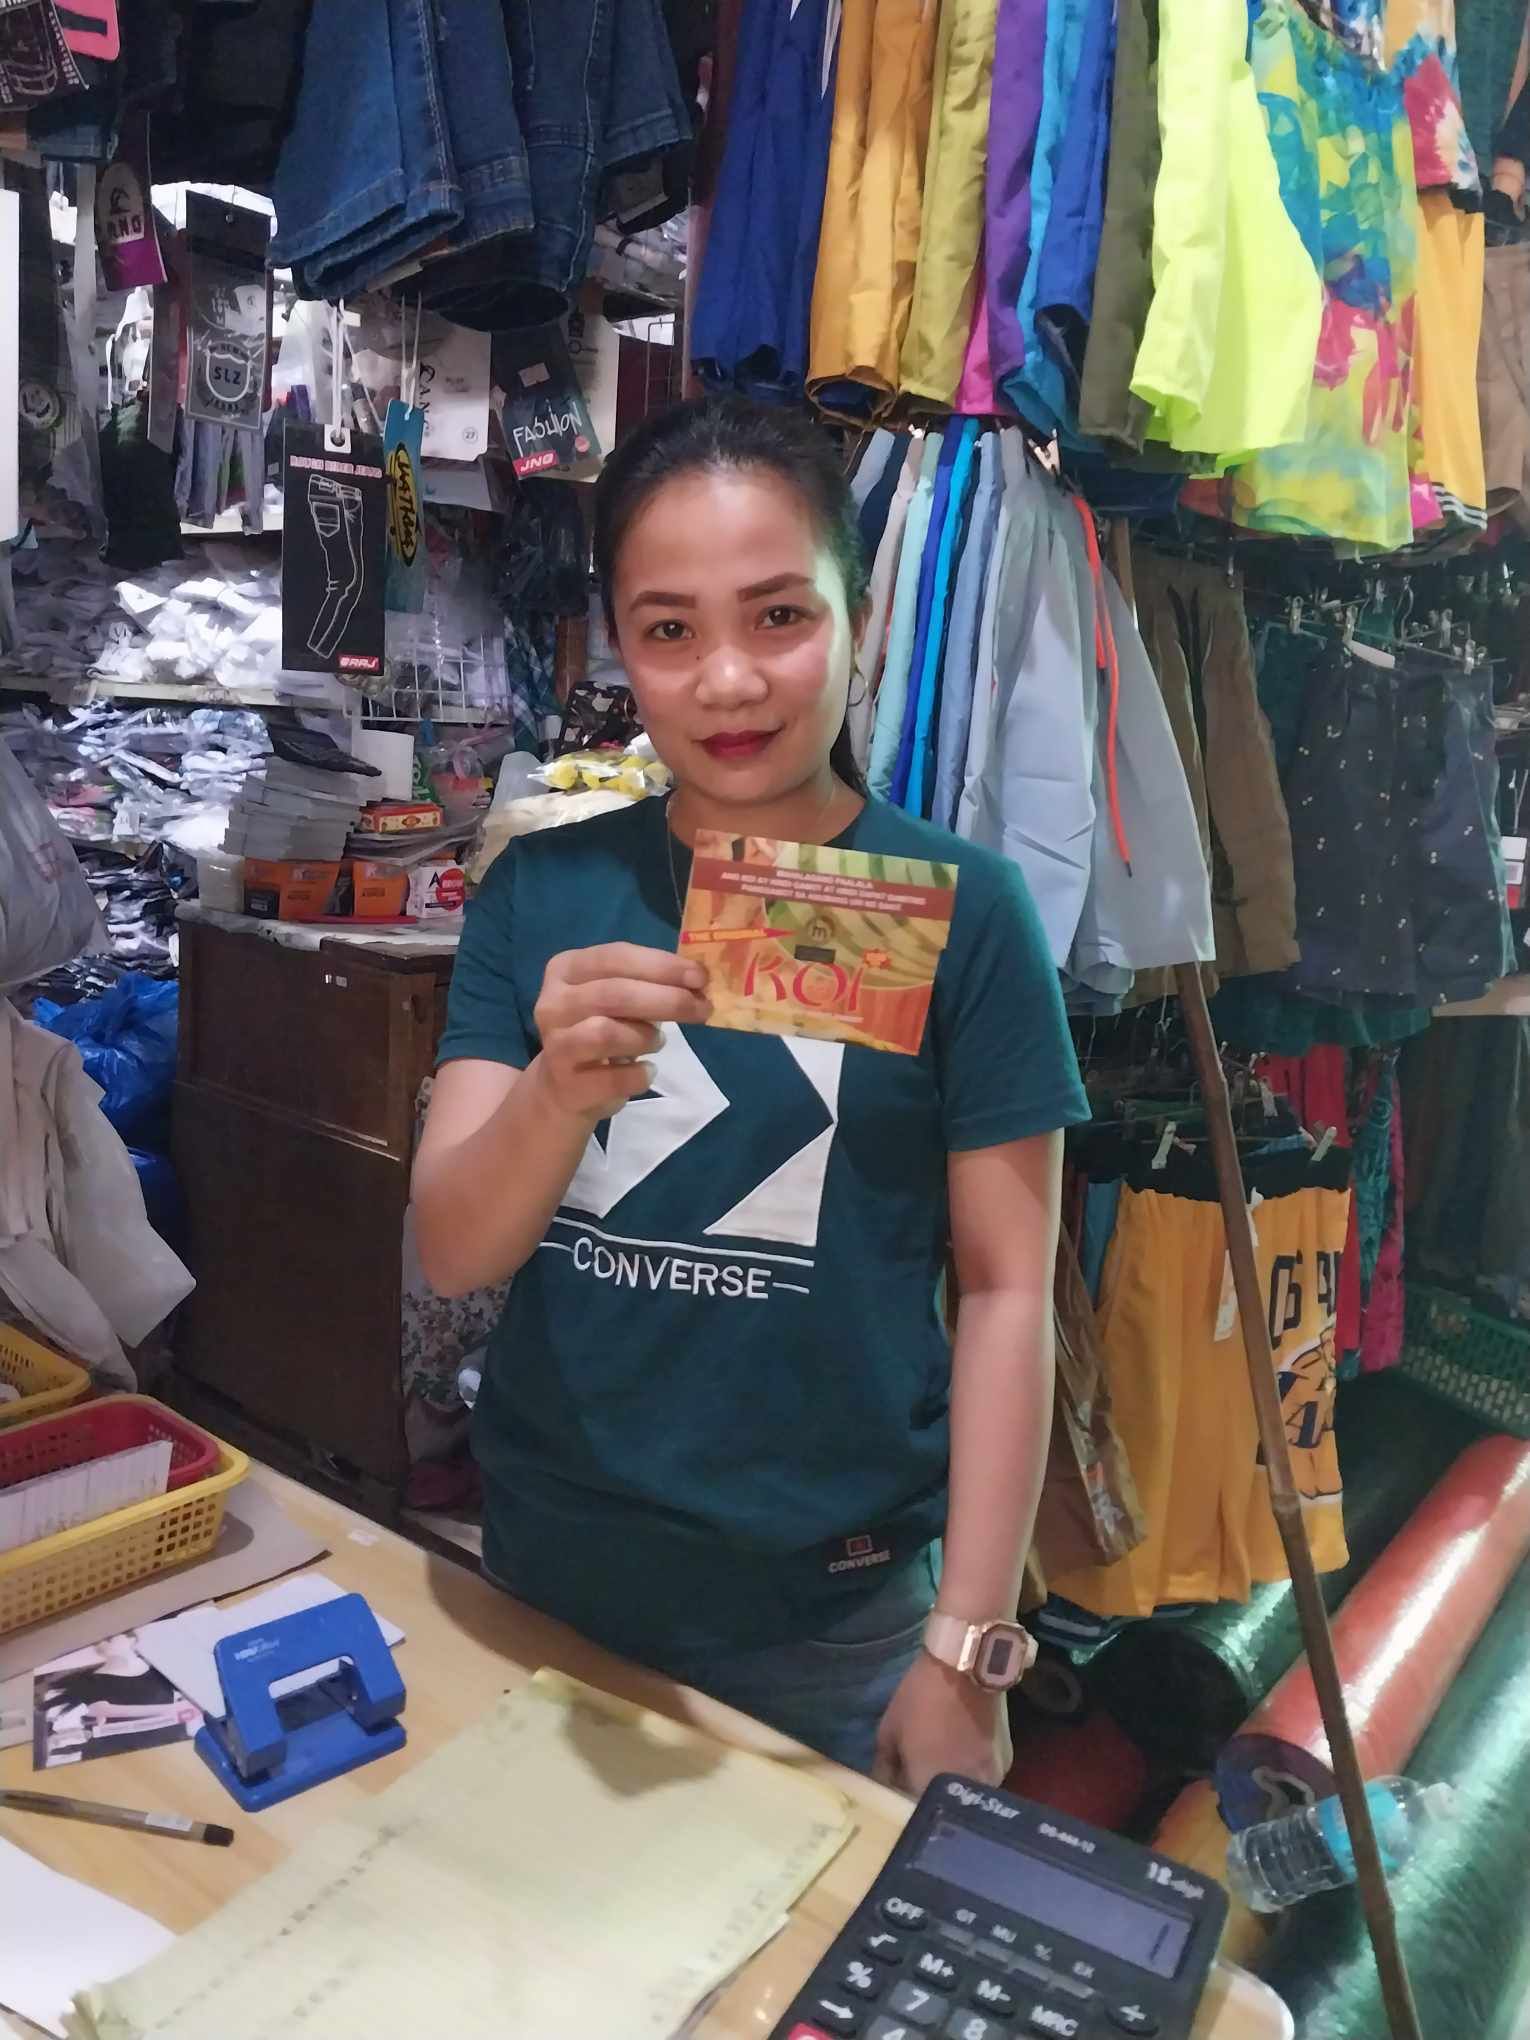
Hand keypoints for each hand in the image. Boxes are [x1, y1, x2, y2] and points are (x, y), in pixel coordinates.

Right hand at [531, 942, 710, 1123]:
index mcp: (566, 969)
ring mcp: (556, 1045)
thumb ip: (649, 983)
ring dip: (646, 1037)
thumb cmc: (601, 1028)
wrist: (565, 1086)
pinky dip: (641, 1074)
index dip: (661, 965)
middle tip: (702, 1008)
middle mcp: (553, 1003)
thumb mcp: (618, 997)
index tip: (700, 976)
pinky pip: (615, 1078)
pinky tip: (645, 1071)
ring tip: (657, 1042)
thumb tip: (698, 981)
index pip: (615, 957)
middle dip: (667, 999)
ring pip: (607, 1033)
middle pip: (614, 994)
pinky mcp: (567, 1084)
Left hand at [874, 1650, 1012, 1796]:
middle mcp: (965, 1794)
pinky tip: (963, 1752)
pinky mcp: (1007, 1765)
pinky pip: (984, 1779)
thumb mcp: (889, 1731)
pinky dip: (971, 1772)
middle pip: (944, 1807)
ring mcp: (991, 1782)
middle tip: (918, 1774)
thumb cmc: (920, 1699)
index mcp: (931, 1789)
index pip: (914, 1814)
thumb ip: (885, 1769)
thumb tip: (885, 1788)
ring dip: (952, 1786)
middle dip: (929, 1796)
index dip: (904, 1805)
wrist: (966, 1668)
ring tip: (943, 1761)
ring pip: (966, 1794)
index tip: (898, 1790)